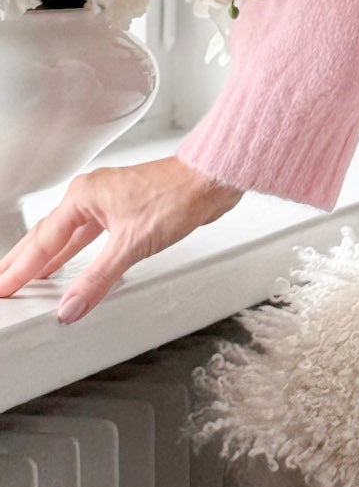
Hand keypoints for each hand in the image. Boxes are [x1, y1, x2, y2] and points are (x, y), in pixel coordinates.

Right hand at [0, 157, 244, 323]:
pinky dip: (75, 254)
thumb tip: (71, 306)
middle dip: (23, 261)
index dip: (19, 269)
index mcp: (83, 197)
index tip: (2, 287)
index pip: (42, 241)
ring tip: (28, 277)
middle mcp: (92, 196)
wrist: (210, 180)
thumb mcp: (131, 245)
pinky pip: (89, 237)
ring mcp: (108, 202)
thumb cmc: (177, 194)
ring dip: (48, 258)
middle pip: (48, 235)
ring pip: (68, 236)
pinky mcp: (125, 211)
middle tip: (2, 281)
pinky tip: (72, 267)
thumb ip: (98, 279)